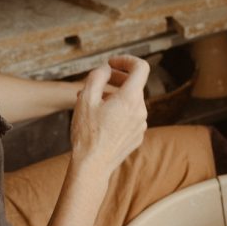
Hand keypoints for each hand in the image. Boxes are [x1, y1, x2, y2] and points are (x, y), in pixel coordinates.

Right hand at [70, 55, 148, 177]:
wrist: (93, 165)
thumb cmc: (87, 133)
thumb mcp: (85, 98)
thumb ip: (97, 76)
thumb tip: (106, 68)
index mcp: (130, 98)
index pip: (141, 67)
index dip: (126, 60)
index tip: (112, 63)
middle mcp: (141, 110)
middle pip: (134, 84)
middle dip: (117, 78)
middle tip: (99, 80)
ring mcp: (141, 124)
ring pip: (131, 101)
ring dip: (115, 96)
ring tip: (93, 102)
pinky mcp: (137, 135)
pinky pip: (130, 116)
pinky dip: (119, 111)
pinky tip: (101, 118)